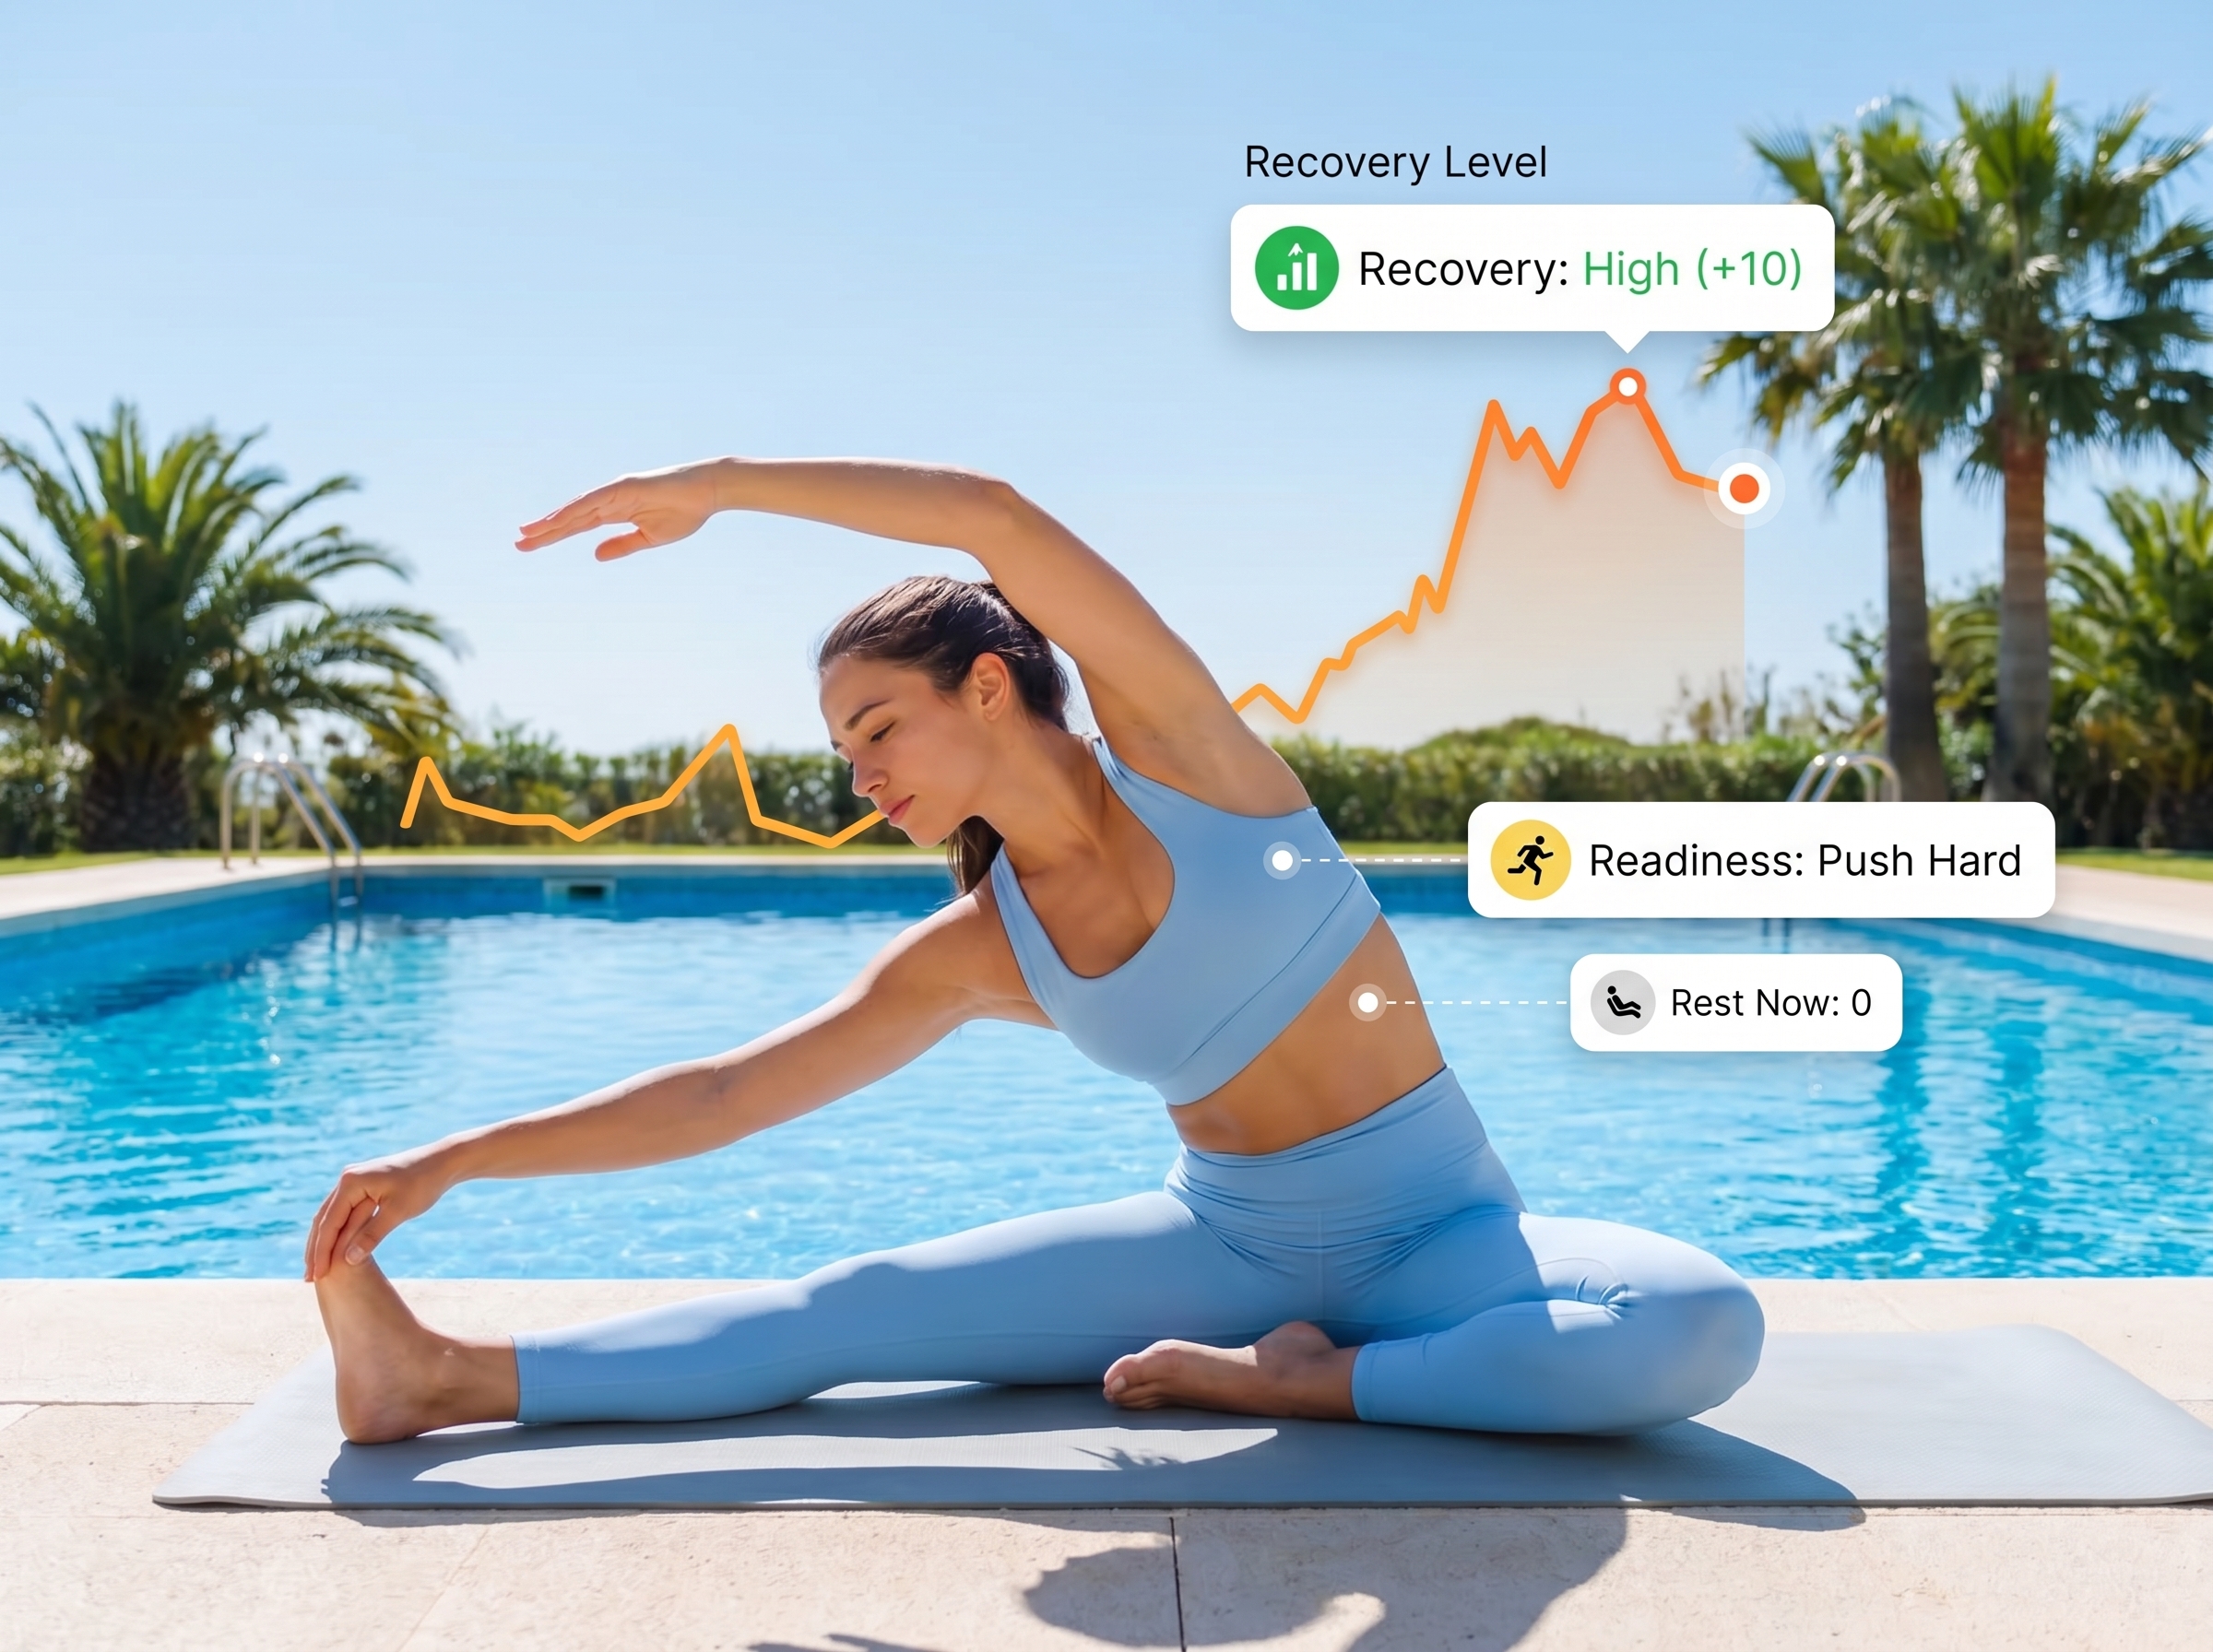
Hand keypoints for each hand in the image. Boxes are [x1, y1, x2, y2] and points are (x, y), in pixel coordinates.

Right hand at [303, 1143, 455, 1281]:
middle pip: (323, 1219)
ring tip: (316, 1268)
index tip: (317, 1277)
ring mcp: (353, 1180)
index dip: (322, 1252)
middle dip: (316, 1249)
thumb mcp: (397, 1212)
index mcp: (351, 1182)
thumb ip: (372, 1235)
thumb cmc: (422, 1185)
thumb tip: (348, 1261)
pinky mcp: (361, 1184)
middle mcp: (346, 1178)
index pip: (329, 1223)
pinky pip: (342, 1211)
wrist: (442, 1161)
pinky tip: (333, 1248)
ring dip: (323, 1241)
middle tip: (309, 1279)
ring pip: (330, 1216)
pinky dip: (336, 1231)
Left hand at [515, 461, 723, 560]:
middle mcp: (609, 501)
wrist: (707, 492)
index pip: (577, 526)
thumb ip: (622, 545)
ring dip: (551, 521)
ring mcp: (614, 493)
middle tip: (518, 542)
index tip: (531, 545)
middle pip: (570, 518)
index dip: (554, 535)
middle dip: (544, 530)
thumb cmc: (685, 512)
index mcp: (615, 513)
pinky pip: (593, 501)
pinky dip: (573, 511)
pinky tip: (555, 520)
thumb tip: (595, 555)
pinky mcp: (623, 487)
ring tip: (527, 532)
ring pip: (576, 509)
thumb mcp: (649, 537)